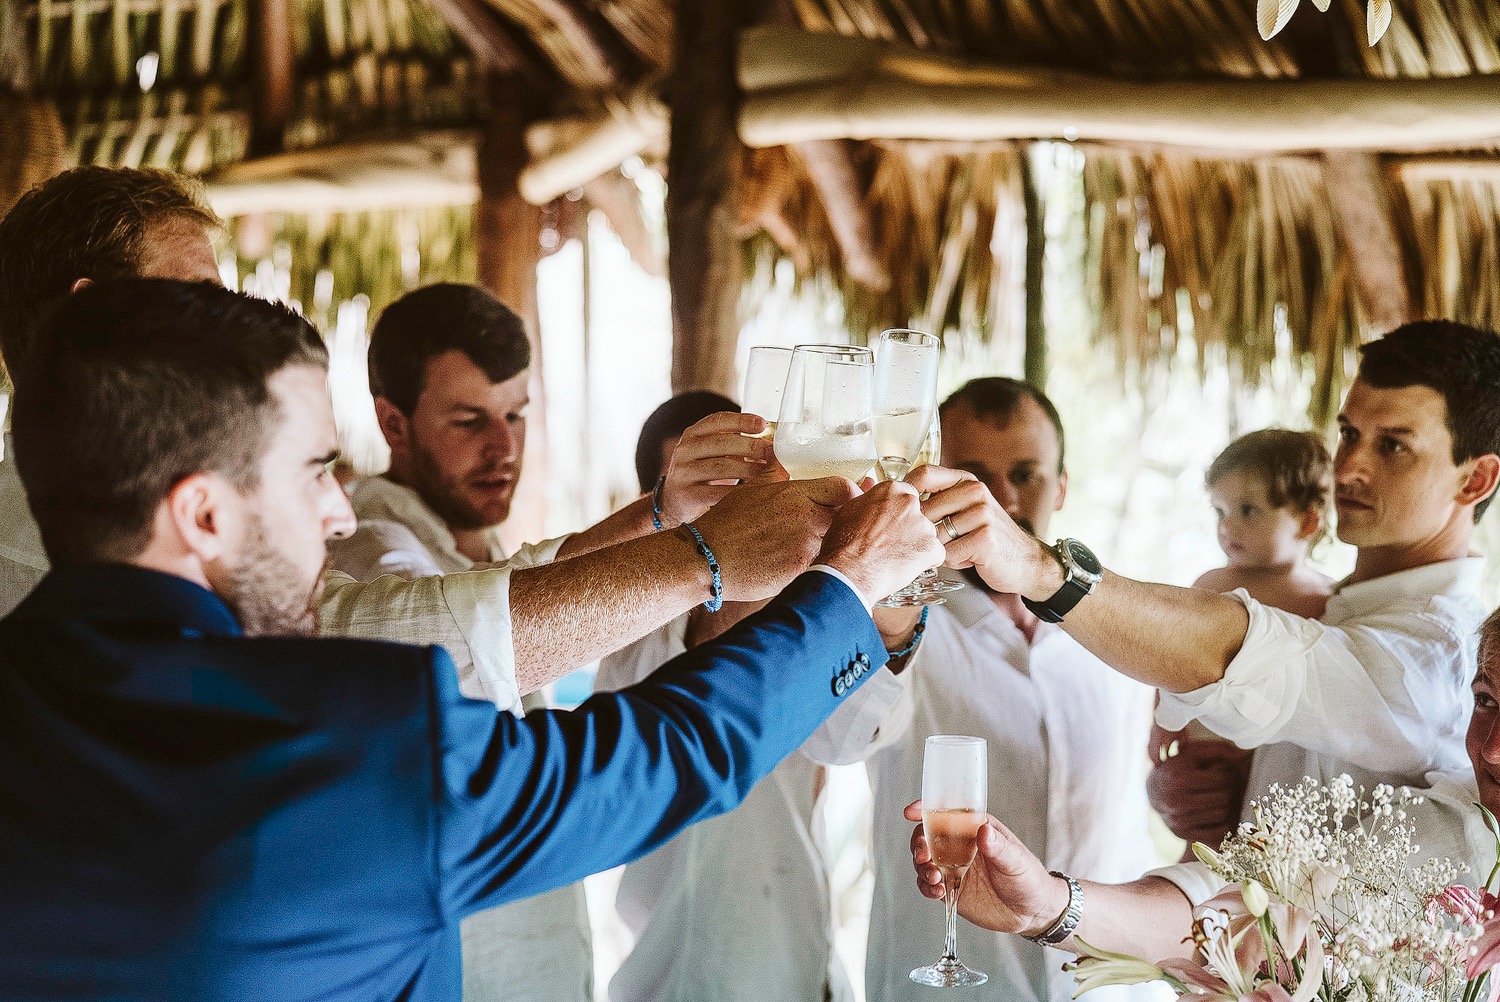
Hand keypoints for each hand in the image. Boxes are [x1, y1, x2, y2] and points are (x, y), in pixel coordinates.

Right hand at [659, 413, 774, 525]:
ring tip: (767, 473)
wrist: (674, 503)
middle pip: (721, 443)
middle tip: (772, 453)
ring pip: (719, 467)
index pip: (718, 420)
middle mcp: (684, 449)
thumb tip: (772, 445)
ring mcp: (682, 472)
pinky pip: (714, 493)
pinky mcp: (685, 495)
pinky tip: (752, 493)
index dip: (742, 420)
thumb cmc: (704, 475)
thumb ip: (737, 445)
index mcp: (694, 434)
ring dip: (748, 469)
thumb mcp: (715, 454)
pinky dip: (736, 493)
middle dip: (751, 446)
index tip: (762, 425)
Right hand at [695, 477, 857, 600]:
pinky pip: (820, 564)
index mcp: (796, 494)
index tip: (845, 500)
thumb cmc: (726, 523)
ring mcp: (805, 546)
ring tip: (805, 547)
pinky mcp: (800, 570)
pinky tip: (795, 563)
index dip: (848, 494)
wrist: (707, 557)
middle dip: (838, 520)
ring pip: (832, 542)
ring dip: (826, 543)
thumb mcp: (751, 488)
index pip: (842, 488)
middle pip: (843, 516)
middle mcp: (806, 517)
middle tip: (826, 526)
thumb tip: (779, 454)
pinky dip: (814, 563)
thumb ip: (774, 472)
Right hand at [816, 480, 945, 602]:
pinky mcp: (931, 547)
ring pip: (927, 535)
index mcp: (890, 491)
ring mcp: (922, 525)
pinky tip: (905, 566)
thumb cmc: (844, 546)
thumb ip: (867, 501)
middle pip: (917, 515)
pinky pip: (936, 554)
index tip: (891, 523)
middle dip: (908, 529)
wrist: (849, 572)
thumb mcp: (848, 511)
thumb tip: (869, 499)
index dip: (897, 513)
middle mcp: (909, 504)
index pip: (905, 496)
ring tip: (895, 558)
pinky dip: (925, 562)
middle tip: (892, 543)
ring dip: (916, 545)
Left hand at [906, 466, 1057, 598]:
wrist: (1025, 562)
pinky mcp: (985, 537)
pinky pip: (948, 554)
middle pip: (924, 510)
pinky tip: (971, 558)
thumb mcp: (964, 510)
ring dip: (942, 550)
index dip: (907, 492)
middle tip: (945, 542)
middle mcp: (975, 491)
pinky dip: (954, 561)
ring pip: (934, 536)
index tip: (901, 510)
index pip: (925, 474)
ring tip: (961, 549)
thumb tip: (896, 499)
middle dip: (925, 533)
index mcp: (966, 481)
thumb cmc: (985, 537)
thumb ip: (938, 501)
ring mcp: (981, 513)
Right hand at [906, 800, 1068, 936]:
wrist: (1032, 913)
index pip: (946, 813)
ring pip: (923, 861)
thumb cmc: (1029, 878)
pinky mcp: (951, 888)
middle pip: (926, 836)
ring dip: (921, 867)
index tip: (911, 812)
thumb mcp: (1017, 860)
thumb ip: (998, 846)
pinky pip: (928, 885)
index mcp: (974, 828)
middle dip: (918, 843)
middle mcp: (959, 846)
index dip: (926, 809)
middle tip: (924, 856)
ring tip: (935, 877)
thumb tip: (984, 830)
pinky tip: (938, 891)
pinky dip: (926, 887)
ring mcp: (953, 867)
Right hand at [1147, 725, 1251, 854]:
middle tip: (1225, 786)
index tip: (1223, 772)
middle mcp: (1176, 800)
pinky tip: (1215, 812)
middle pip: (1224, 797)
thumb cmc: (1179, 768)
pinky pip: (1217, 832)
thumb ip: (1217, 750)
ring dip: (1225, 805)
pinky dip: (1222, 823)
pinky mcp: (1183, 833)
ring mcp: (1179, 819)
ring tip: (1219, 797)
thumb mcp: (1193, 753)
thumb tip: (1242, 755)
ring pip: (1222, 814)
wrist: (1154, 792)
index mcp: (1179, 778)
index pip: (1221, 779)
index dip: (1228, 774)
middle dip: (1229, 789)